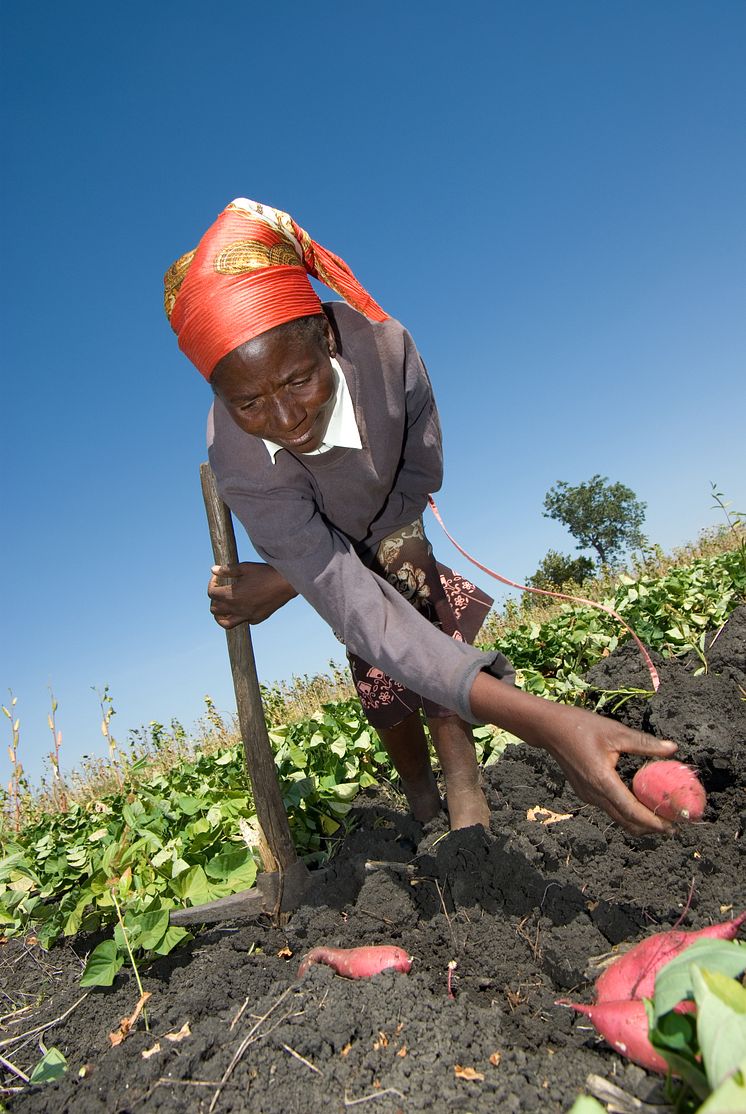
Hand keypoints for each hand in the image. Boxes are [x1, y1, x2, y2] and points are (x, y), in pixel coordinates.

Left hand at [207, 562, 296, 628]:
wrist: (287, 583)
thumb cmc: (266, 573)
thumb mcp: (245, 568)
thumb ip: (227, 570)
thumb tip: (213, 569)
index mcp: (232, 595)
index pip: (211, 594)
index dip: (211, 584)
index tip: (217, 578)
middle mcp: (237, 608)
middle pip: (214, 610)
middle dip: (214, 599)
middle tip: (221, 590)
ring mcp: (247, 616)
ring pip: (225, 623)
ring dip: (221, 615)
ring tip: (224, 606)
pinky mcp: (257, 619)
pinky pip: (243, 621)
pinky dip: (239, 616)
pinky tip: (243, 606)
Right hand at [469, 673, 677, 834]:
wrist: (549, 729)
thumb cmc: (581, 726)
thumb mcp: (616, 731)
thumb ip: (644, 744)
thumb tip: (672, 748)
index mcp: (602, 781)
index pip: (632, 810)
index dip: (654, 821)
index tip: (674, 826)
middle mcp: (594, 794)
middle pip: (626, 821)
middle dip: (651, 827)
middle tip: (674, 825)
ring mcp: (587, 796)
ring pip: (617, 817)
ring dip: (639, 820)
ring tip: (661, 814)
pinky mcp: (585, 793)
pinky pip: (609, 808)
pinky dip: (627, 811)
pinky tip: (640, 801)